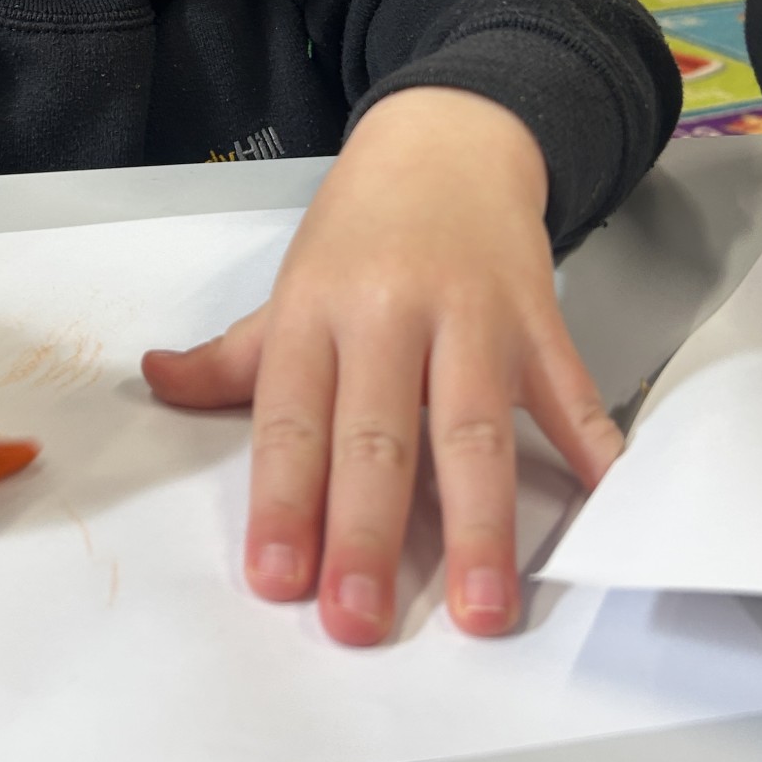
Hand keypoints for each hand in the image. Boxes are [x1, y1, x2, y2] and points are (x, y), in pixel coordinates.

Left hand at [142, 89, 620, 644]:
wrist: (448, 140)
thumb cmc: (361, 230)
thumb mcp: (288, 285)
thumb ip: (231, 356)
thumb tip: (155, 383)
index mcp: (315, 310)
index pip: (292, 419)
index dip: (282, 502)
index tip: (276, 582)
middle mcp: (390, 312)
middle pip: (377, 434)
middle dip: (367, 533)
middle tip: (359, 620)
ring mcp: (473, 316)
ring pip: (474, 429)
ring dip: (480, 525)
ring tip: (483, 609)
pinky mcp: (540, 319)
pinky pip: (570, 394)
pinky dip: (593, 454)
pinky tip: (605, 515)